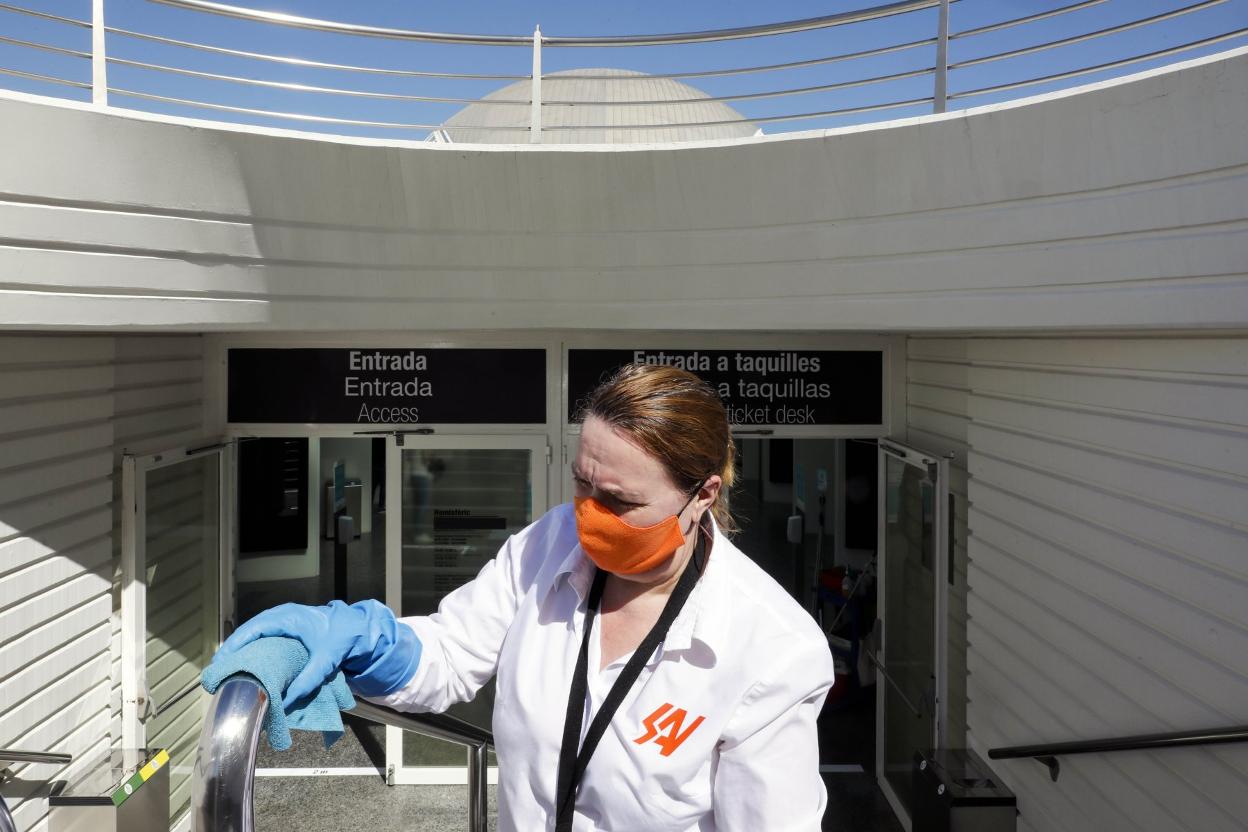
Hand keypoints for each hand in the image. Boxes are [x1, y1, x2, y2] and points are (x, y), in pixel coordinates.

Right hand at [217, 600, 420, 708]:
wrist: (358, 627)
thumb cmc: (342, 638)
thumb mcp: (325, 661)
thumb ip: (307, 681)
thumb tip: (285, 702)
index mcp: (289, 618)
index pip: (254, 628)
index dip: (235, 644)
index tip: (222, 660)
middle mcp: (283, 614)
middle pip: (249, 629)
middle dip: (233, 647)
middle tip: (218, 668)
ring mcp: (284, 618)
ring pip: (255, 631)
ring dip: (241, 647)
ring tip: (228, 667)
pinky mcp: (287, 626)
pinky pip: (264, 633)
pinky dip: (253, 645)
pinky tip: (247, 661)